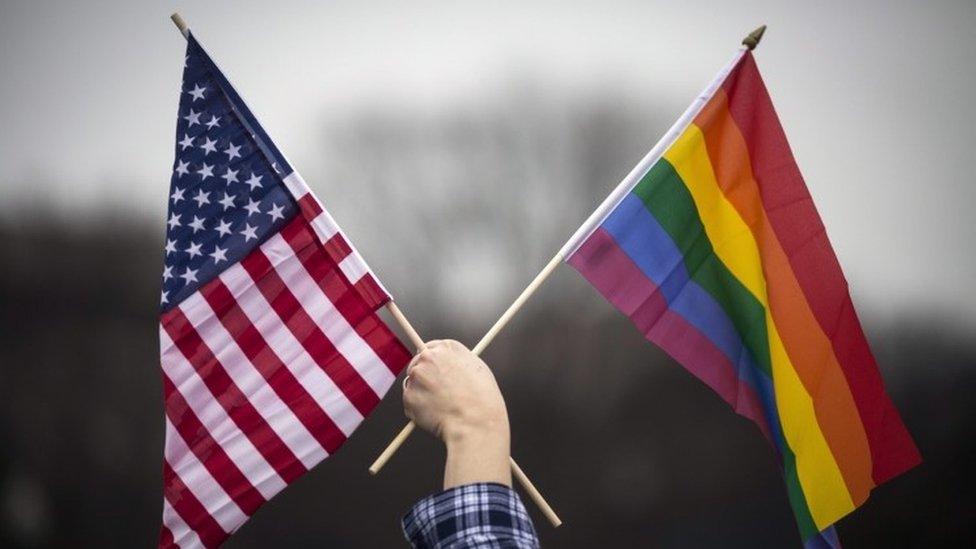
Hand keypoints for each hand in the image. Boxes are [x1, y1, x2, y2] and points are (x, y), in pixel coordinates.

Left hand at [403, 340, 510, 488]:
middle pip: (417, 363)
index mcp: (447, 348)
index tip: (431, 369)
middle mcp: (429, 357)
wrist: (475, 421)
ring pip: (413, 384)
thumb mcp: (477, 368)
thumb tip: (449, 366)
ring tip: (442, 406)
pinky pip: (411, 402)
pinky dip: (419, 410)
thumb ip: (458, 362)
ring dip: (421, 393)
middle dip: (424, 377)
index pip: (429, 348)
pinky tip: (436, 415)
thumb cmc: (482, 399)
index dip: (431, 362)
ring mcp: (417, 376)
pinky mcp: (409, 395)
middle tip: (436, 393)